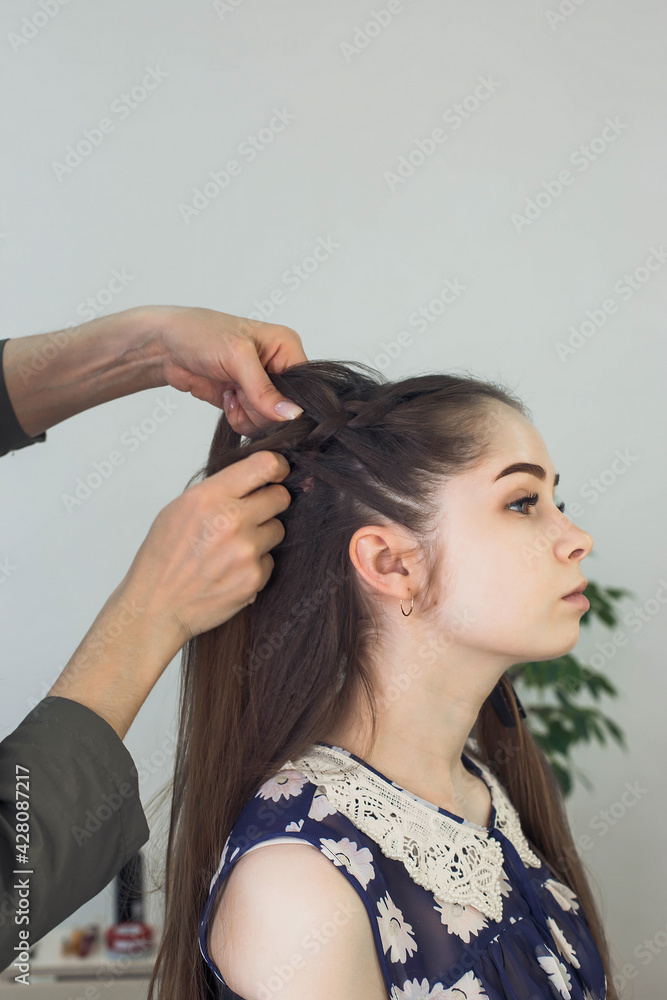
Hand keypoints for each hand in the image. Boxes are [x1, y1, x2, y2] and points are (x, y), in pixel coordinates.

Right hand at [49, 450, 290, 738]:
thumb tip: (251, 478)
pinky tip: (231, 570)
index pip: (263, 465)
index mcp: (208, 497)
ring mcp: (246, 551)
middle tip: (254, 513)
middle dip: (271, 503)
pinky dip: (255, 564)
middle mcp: (231, 521)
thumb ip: (217, 491)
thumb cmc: (163, 558)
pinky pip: (270, 560)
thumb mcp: (179, 509)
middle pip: (280, 497)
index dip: (277, 466)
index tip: (278, 471)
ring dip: (262, 535)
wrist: (156, 606)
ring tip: (233, 548)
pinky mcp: (254, 578)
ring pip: (278, 529)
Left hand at [147, 305, 308, 434]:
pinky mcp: (247, 402)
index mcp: (287, 347)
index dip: (286, 401)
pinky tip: (226, 399)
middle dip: (261, 408)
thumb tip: (292, 414)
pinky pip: (254, 425)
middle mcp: (279, 367)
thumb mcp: (236, 357)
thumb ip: (264, 389)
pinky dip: (239, 419)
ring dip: (248, 414)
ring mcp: (263, 387)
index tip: (259, 397)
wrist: (164, 346)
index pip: (305, 386)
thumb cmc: (198, 334)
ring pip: (271, 422)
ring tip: (230, 392)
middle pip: (288, 409)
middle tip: (238, 389)